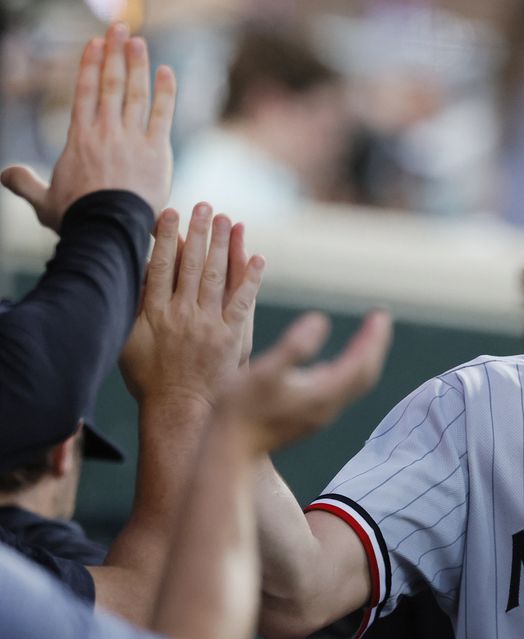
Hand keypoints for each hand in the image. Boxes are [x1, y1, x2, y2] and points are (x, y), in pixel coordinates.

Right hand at [0, 23, 174, 230]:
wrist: (107, 229)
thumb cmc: (76, 219)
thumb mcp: (43, 201)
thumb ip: (24, 183)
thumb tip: (5, 173)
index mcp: (78, 139)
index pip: (84, 92)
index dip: (89, 65)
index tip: (94, 44)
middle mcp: (104, 132)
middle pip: (109, 84)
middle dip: (114, 54)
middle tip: (120, 29)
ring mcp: (131, 140)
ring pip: (134, 93)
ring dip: (136, 64)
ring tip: (138, 41)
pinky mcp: (156, 152)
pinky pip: (162, 115)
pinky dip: (165, 92)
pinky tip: (167, 72)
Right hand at [120, 203, 262, 405]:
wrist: (179, 410)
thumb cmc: (150, 378)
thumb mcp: (128, 342)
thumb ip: (134, 308)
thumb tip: (137, 274)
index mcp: (154, 312)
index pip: (160, 265)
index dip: (165, 237)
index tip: (169, 213)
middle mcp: (181, 314)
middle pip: (190, 264)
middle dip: (198, 232)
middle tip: (204, 206)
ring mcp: (208, 325)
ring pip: (215, 276)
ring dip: (222, 245)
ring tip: (227, 219)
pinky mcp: (231, 337)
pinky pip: (242, 301)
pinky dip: (250, 278)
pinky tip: (258, 258)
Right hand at [217, 309, 392, 454]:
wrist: (228, 452)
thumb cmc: (240, 410)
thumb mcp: (264, 371)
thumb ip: (294, 346)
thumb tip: (321, 319)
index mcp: (323, 394)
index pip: (361, 363)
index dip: (373, 338)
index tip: (380, 314)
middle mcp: (328, 407)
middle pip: (364, 374)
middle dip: (374, 345)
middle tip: (379, 319)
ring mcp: (320, 415)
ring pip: (354, 384)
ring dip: (363, 358)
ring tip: (367, 335)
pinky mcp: (309, 418)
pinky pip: (339, 390)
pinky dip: (348, 370)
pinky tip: (339, 362)